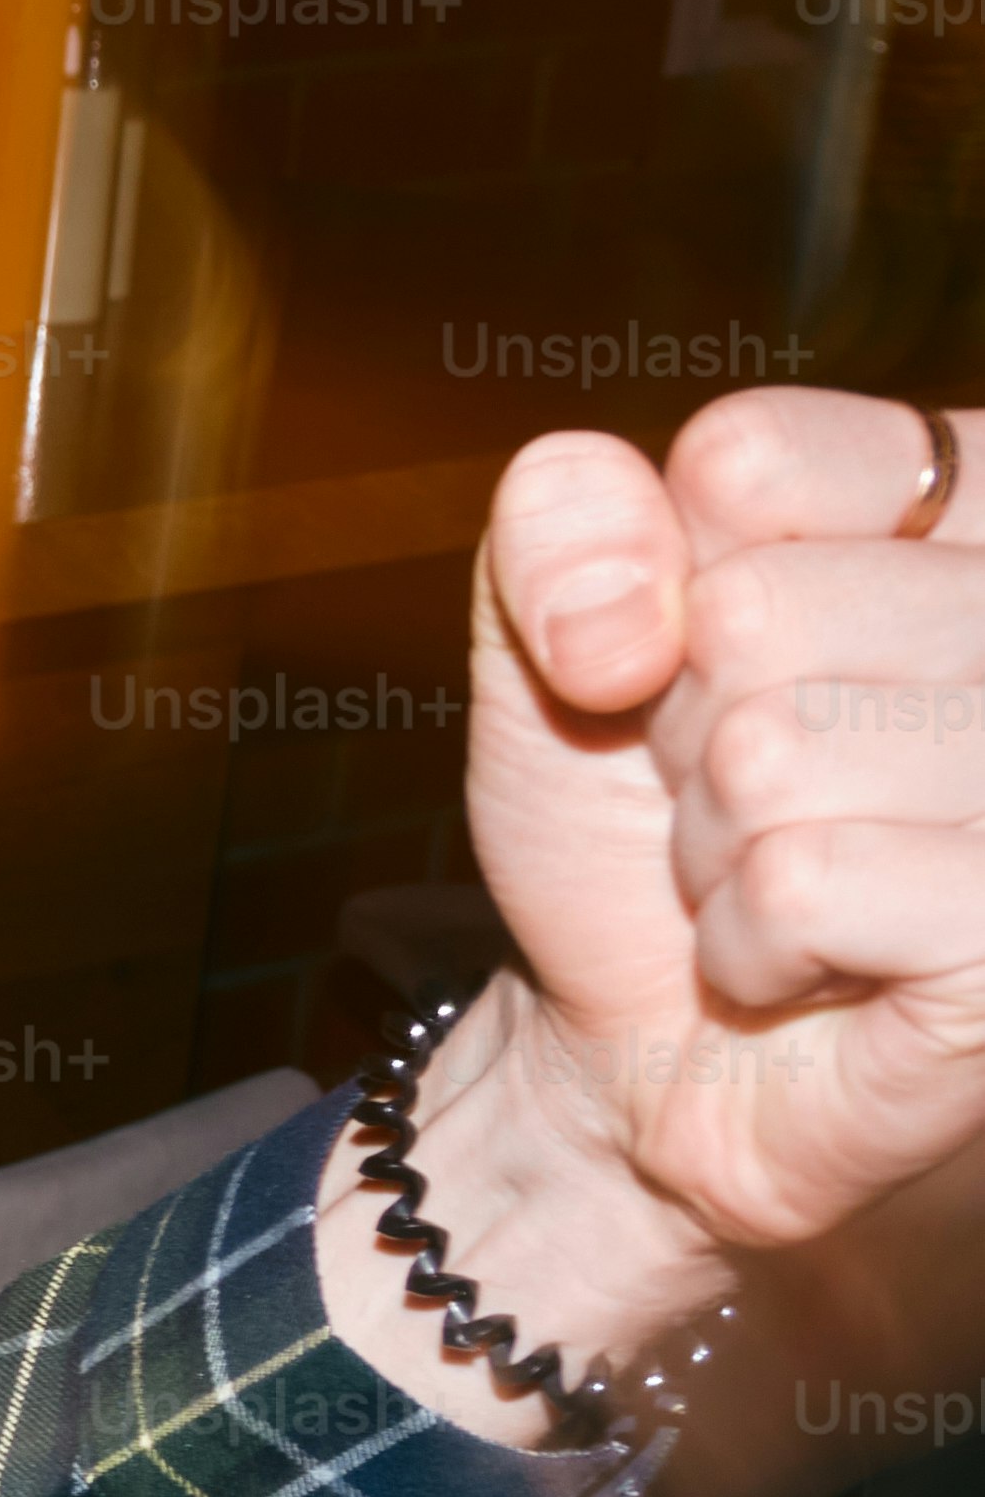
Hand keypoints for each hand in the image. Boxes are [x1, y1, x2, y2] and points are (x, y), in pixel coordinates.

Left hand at [460, 386, 984, 1260]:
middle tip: (736, 798)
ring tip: (771, 874)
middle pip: (761, 614)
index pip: (752, 459)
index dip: (657, 583)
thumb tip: (628, 605)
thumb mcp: (552, 639)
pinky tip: (811, 961)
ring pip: (778, 754)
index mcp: (970, 504)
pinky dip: (749, 941)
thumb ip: (560, 525)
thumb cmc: (629, 820)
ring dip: (717, 842)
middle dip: (687, 728)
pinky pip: (804, 885)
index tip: (681, 661)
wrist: (636, 1038)